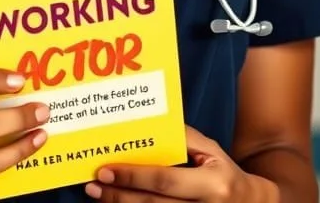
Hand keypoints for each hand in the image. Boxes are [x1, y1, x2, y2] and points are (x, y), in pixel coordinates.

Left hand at [84, 126, 272, 202]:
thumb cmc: (226, 174)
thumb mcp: (212, 151)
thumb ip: (184, 138)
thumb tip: (150, 125)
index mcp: (212, 185)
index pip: (165, 180)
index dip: (133, 176)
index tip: (106, 169)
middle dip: (119, 195)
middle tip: (93, 184)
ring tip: (97, 195)